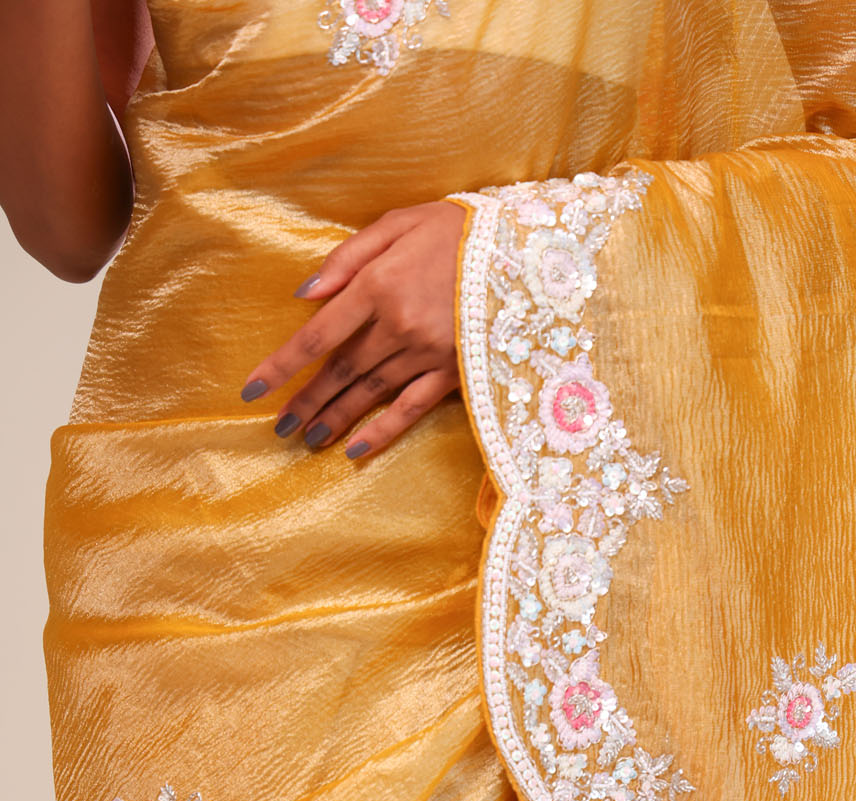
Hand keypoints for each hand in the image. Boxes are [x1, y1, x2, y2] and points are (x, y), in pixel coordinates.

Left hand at [239, 200, 467, 457]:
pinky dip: (381, 432)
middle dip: (305, 400)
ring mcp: (426, 353)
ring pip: (369, 393)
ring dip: (334, 418)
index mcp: (379, 285)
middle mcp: (397, 324)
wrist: (531, 251)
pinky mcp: (453, 373)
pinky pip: (410, 409)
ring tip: (306, 438)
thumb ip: (349, 256)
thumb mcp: (402, 222)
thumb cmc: (461, 231)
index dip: (283, 364)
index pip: (318, 334)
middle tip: (278, 426)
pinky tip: (355, 451)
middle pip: (340, 370)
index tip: (252, 389)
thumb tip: (304, 294)